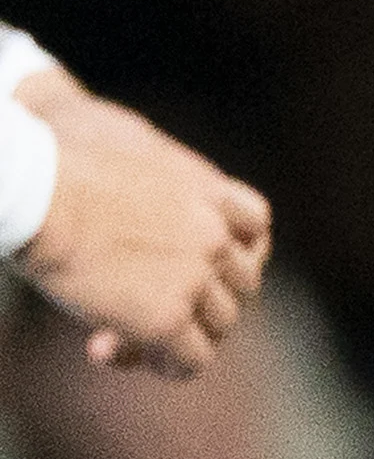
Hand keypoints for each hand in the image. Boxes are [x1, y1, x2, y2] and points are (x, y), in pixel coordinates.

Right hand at [11, 71, 269, 376]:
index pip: (257, 228)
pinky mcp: (163, 319)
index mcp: (208, 190)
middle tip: (150, 310)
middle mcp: (215, 234)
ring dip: (176, 337)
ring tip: (121, 339)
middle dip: (201, 302)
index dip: (234, 255)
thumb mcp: (110, 133)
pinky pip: (190, 361)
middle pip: (242, 284)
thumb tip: (61, 93)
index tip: (198, 269)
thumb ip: (126, 148)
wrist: (31, 187)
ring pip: (219, 326)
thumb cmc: (49, 151)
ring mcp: (195, 277)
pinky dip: (162, 366)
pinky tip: (109, 351)